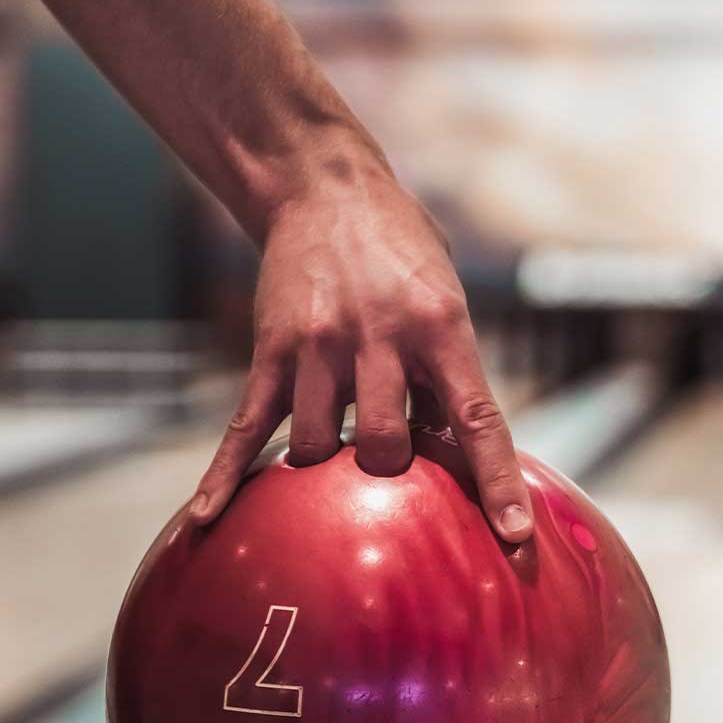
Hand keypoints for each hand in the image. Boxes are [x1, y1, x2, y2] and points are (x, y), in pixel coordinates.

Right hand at [186, 168, 532, 542]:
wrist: (325, 189)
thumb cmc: (402, 253)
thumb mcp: (447, 301)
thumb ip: (451, 374)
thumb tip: (454, 454)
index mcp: (441, 327)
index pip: (477, 418)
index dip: (497, 480)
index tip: (514, 533)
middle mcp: (379, 338)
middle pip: (386, 447)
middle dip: (392, 470)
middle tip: (392, 456)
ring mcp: (319, 346)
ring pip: (319, 448)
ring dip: (330, 467)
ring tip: (338, 445)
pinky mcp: (271, 351)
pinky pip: (248, 426)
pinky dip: (227, 477)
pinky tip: (207, 518)